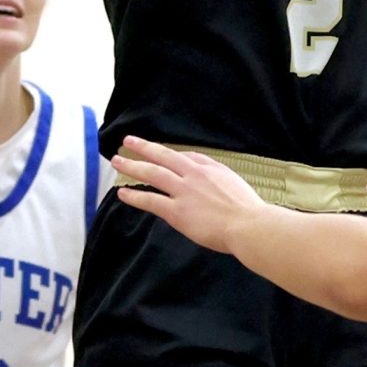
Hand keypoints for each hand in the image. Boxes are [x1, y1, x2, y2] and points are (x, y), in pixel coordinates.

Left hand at [114, 136, 263, 251]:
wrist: (248, 224)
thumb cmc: (249, 211)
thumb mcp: (236, 184)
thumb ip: (220, 180)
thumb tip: (212, 182)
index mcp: (210, 169)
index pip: (186, 156)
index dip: (170, 154)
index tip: (161, 153)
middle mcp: (194, 175)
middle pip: (163, 156)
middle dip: (144, 147)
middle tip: (128, 141)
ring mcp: (183, 192)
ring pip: (152, 173)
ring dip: (132, 166)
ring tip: (117, 161)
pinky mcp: (177, 211)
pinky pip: (150, 200)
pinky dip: (135, 196)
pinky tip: (123, 193)